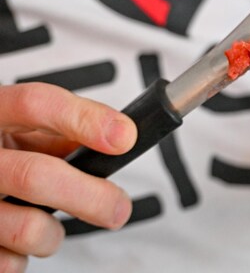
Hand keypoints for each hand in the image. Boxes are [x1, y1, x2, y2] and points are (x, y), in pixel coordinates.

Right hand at [0, 83, 135, 271]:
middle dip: (90, 196)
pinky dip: (25, 257)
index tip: (125, 138)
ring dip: (54, 234)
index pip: (35, 104)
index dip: (84, 120)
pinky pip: (9, 261)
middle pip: (34, 175)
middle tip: (118, 207)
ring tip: (52, 228)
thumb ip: (64, 132)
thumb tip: (119, 141)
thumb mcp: (23, 131)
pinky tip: (19, 242)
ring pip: (26, 227)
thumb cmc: (3, 154)